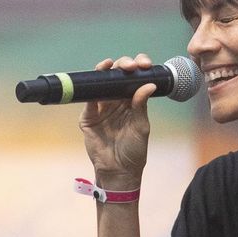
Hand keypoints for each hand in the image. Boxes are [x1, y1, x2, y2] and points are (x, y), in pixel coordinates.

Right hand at [78, 54, 155, 185]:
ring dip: (105, 70)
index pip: (134, 79)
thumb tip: (149, 84)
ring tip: (110, 64)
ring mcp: (101, 107)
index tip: (144, 65)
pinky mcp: (88, 116)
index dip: (138, 67)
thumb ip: (141, 106)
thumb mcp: (141, 127)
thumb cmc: (134, 151)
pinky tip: (97, 79)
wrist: (118, 171)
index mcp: (132, 102)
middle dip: (123, 65)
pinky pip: (88, 99)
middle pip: (117, 76)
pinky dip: (91, 88)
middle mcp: (116, 101)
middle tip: (130, 66)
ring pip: (101, 83)